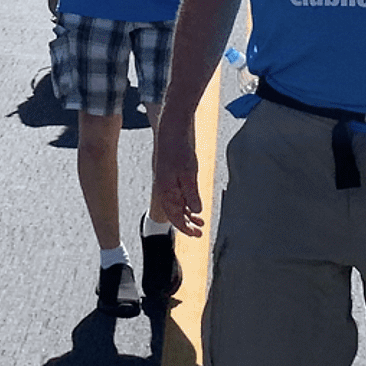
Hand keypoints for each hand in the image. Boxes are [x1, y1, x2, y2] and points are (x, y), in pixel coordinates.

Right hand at [150, 122, 206, 236]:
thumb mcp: (189, 174)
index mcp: (166, 191)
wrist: (171, 131)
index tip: (197, 234)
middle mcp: (165, 189)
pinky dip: (186, 202)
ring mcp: (167, 182)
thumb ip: (192, 194)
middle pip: (174, 213)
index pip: (174, 217)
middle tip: (200, 231)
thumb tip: (197, 211)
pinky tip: (194, 204)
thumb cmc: (179, 151)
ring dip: (188, 214)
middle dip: (187, 224)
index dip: (185, 228)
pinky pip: (177, 194)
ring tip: (200, 220)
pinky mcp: (171, 176)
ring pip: (176, 204)